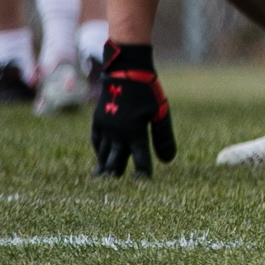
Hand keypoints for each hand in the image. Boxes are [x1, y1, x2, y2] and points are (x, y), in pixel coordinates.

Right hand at [89, 50, 173, 178]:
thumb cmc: (147, 92)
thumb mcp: (160, 113)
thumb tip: (168, 160)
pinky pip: (96, 142)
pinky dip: (99, 151)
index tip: (143, 186)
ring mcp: (105, 129)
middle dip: (117, 176)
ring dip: (104, 167)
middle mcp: (117, 134)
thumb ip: (163, 137)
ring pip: (103, 154)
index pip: (140, 160)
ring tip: (104, 181)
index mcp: (135, 133)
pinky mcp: (97, 122)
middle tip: (115, 192)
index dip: (142, 174)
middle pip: (116, 162)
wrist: (125, 72)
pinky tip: (101, 158)